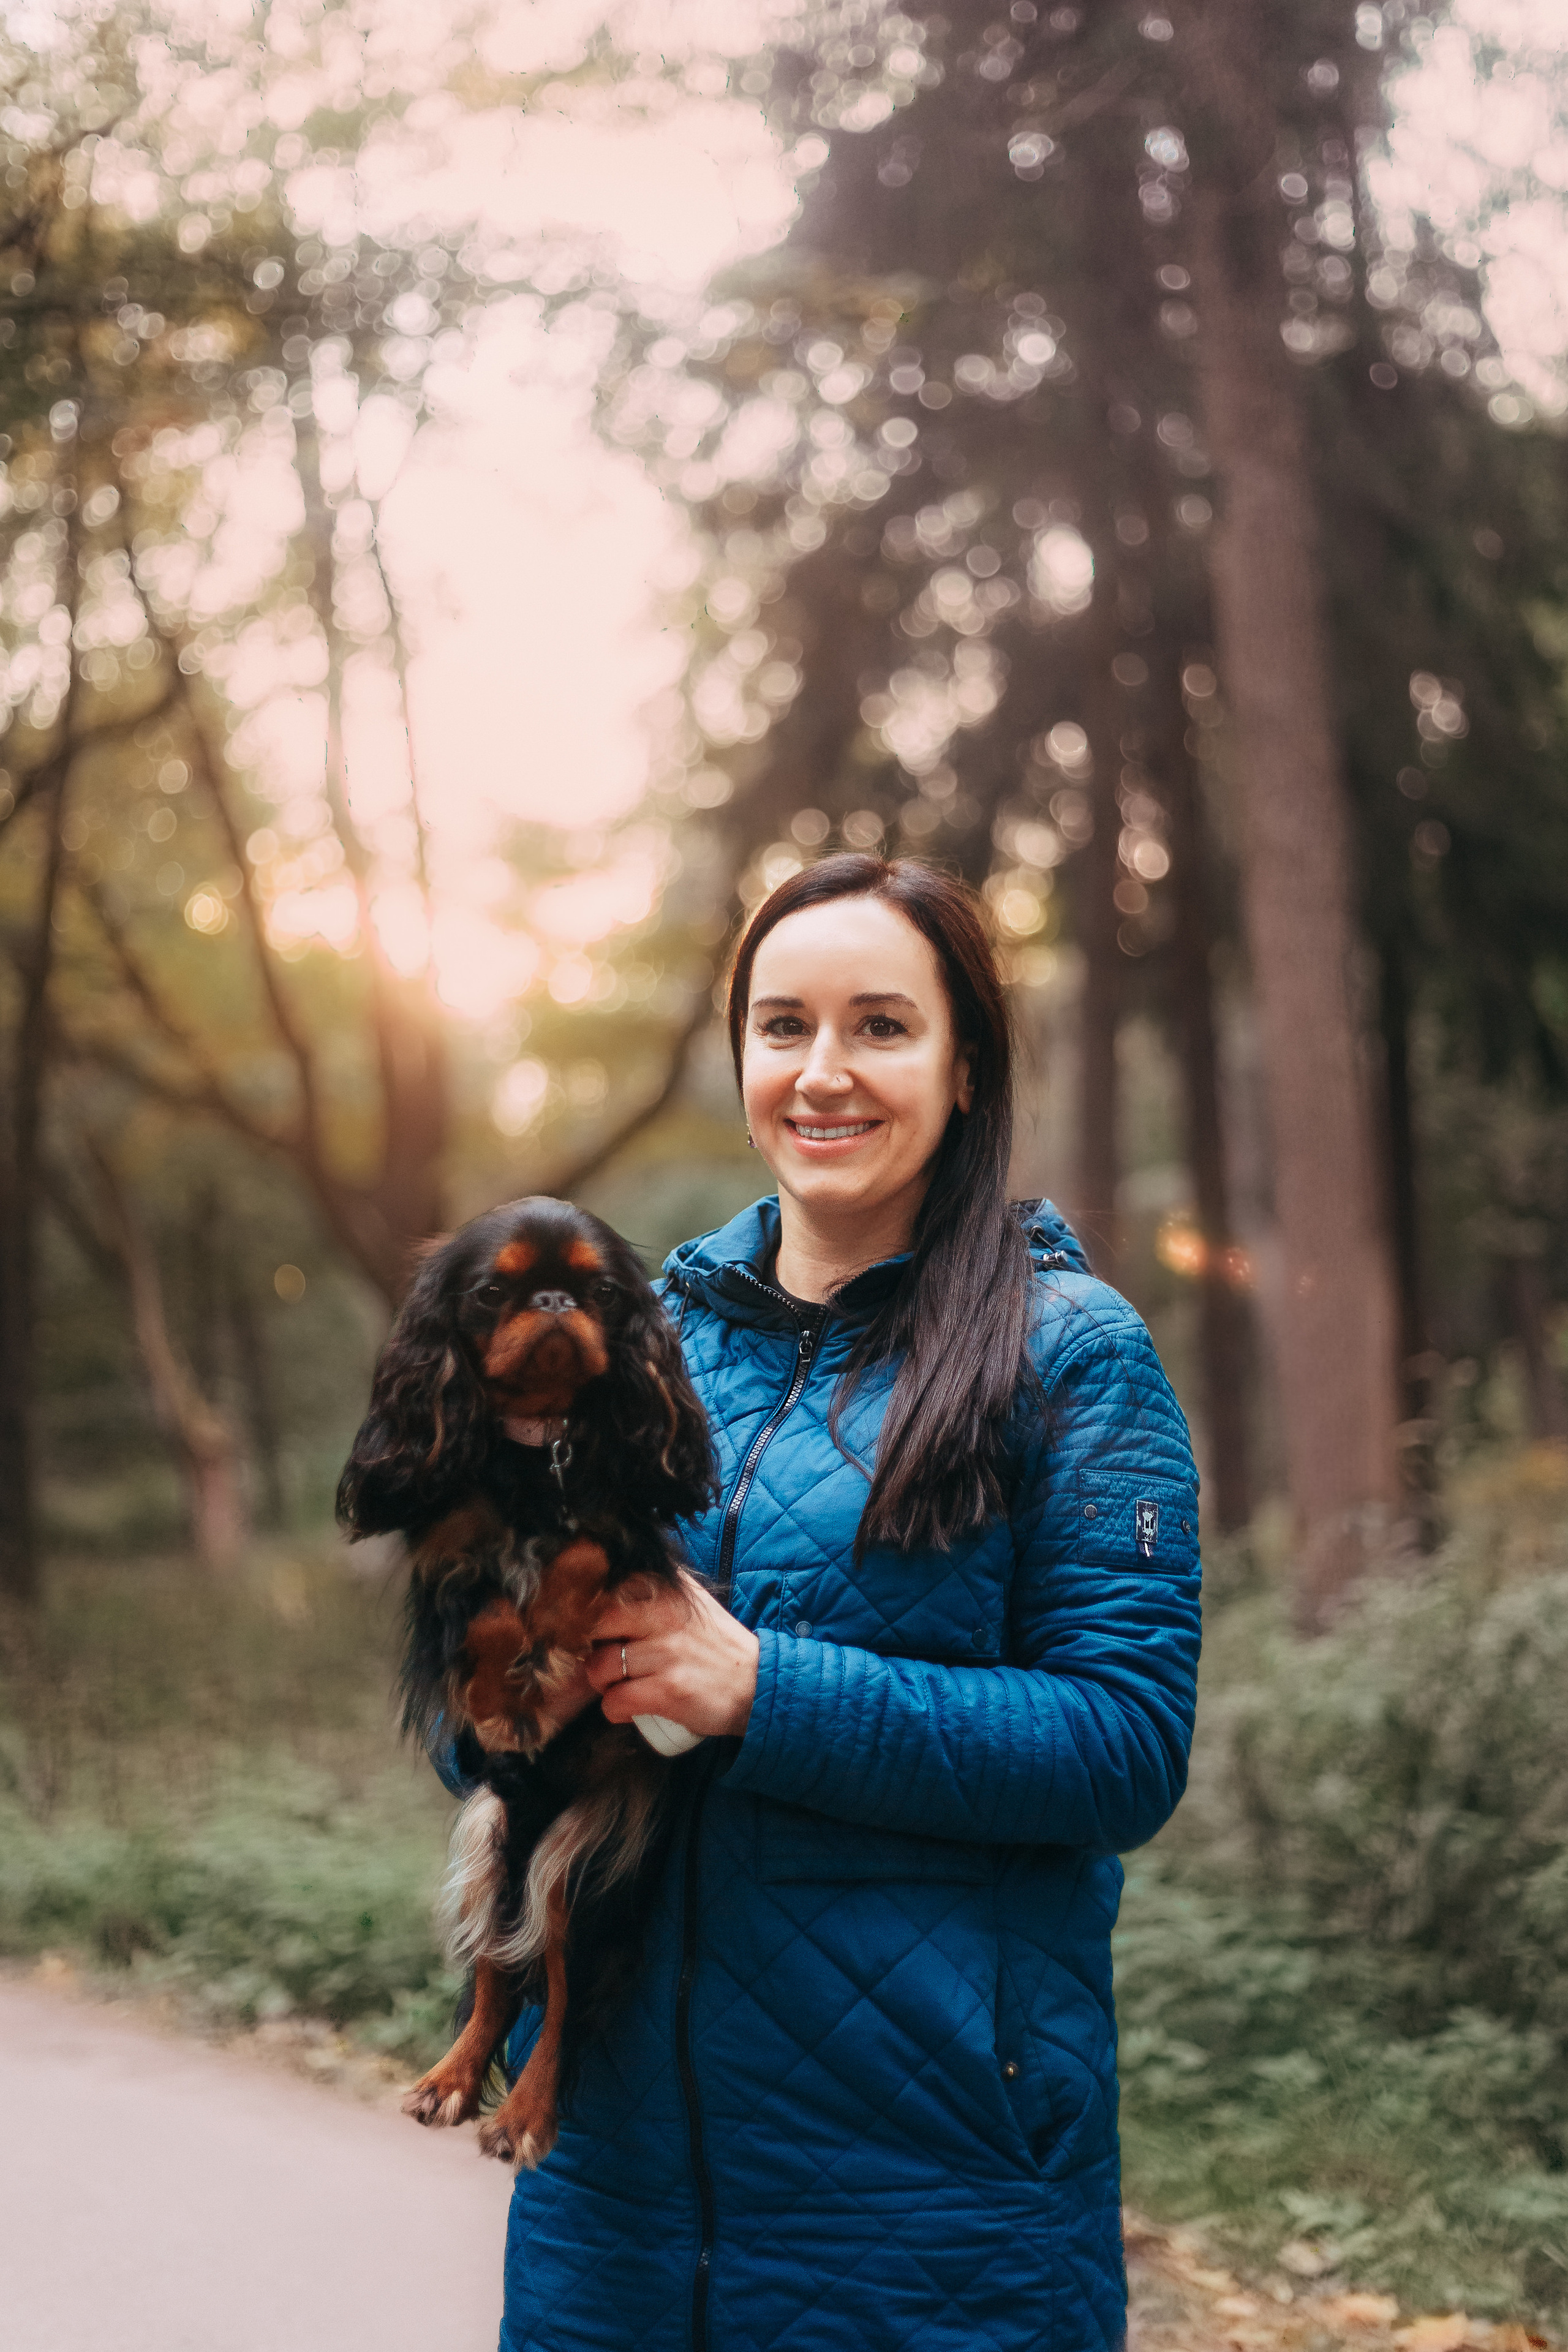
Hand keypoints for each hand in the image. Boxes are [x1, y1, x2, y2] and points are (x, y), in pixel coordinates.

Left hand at [585, 1571, 759, 1740]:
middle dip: (591, 1646)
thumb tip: (612, 1577)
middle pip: (596, 1624)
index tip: (596, 1630)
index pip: (607, 1589)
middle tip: (603, 1659)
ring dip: (602, 1683)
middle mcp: (665, 1614)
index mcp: (667, 1590)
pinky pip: (615, 1700)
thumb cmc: (717, 1647)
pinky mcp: (668, 1690)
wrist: (756, 1685)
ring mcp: (666, 1652)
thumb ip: (659, 1585)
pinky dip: (614, 1709)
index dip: (591, 1613)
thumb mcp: (693, 1602)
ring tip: (619, 1685)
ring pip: (599, 1667)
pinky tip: (628, 1708)